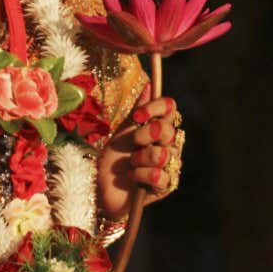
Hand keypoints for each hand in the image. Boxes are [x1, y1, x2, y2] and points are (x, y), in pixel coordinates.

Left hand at [98, 96, 182, 217]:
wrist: (102, 186)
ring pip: (163, 154)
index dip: (155, 108)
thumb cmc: (113, 157)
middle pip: (168, 130)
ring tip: (130, 163)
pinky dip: (141, 175)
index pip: (169, 108)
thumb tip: (148, 85)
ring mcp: (169, 165)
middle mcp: (169, 144)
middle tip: (132, 142)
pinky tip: (133, 177)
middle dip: (145, 135)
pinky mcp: (166, 186)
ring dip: (140, 158)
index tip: (137, 116)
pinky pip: (160, 176)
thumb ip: (137, 110)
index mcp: (159, 127)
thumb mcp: (122, 130)